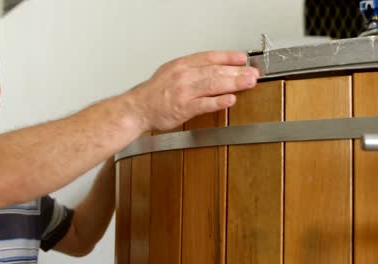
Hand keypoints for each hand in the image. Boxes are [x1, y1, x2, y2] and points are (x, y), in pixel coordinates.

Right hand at [127, 50, 259, 131]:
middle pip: (214, 70)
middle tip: (253, 73)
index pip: (209, 57)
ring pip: (212, 84)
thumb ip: (192, 69)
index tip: (243, 58)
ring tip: (248, 83)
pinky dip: (218, 102)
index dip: (228, 57)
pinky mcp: (183, 109)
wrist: (137, 109)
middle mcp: (183, 75)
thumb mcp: (171, 72)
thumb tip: (214, 68)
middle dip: (237, 71)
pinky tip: (230, 100)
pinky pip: (203, 104)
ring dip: (233, 83)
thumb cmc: (154, 93)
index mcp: (181, 65)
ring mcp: (183, 92)